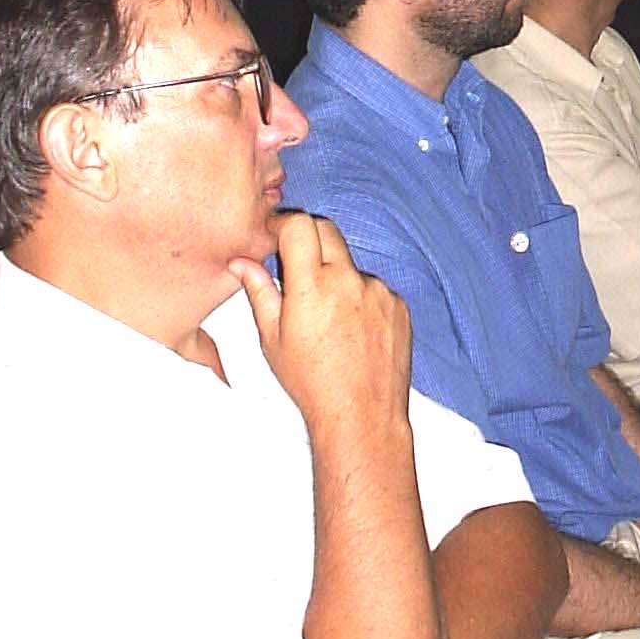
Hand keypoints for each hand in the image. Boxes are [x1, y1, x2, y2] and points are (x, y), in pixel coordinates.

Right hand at [228, 212, 411, 442]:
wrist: (361, 415)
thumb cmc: (311, 383)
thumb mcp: (272, 339)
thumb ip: (259, 292)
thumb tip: (241, 262)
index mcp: (312, 286)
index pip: (300, 226)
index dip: (284, 223)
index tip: (275, 234)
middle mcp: (349, 280)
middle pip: (327, 231)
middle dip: (309, 239)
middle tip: (295, 264)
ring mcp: (378, 290)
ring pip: (351, 264)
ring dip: (336, 276)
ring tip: (328, 319)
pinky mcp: (398, 304)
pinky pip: (374, 288)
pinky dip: (360, 298)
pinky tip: (352, 331)